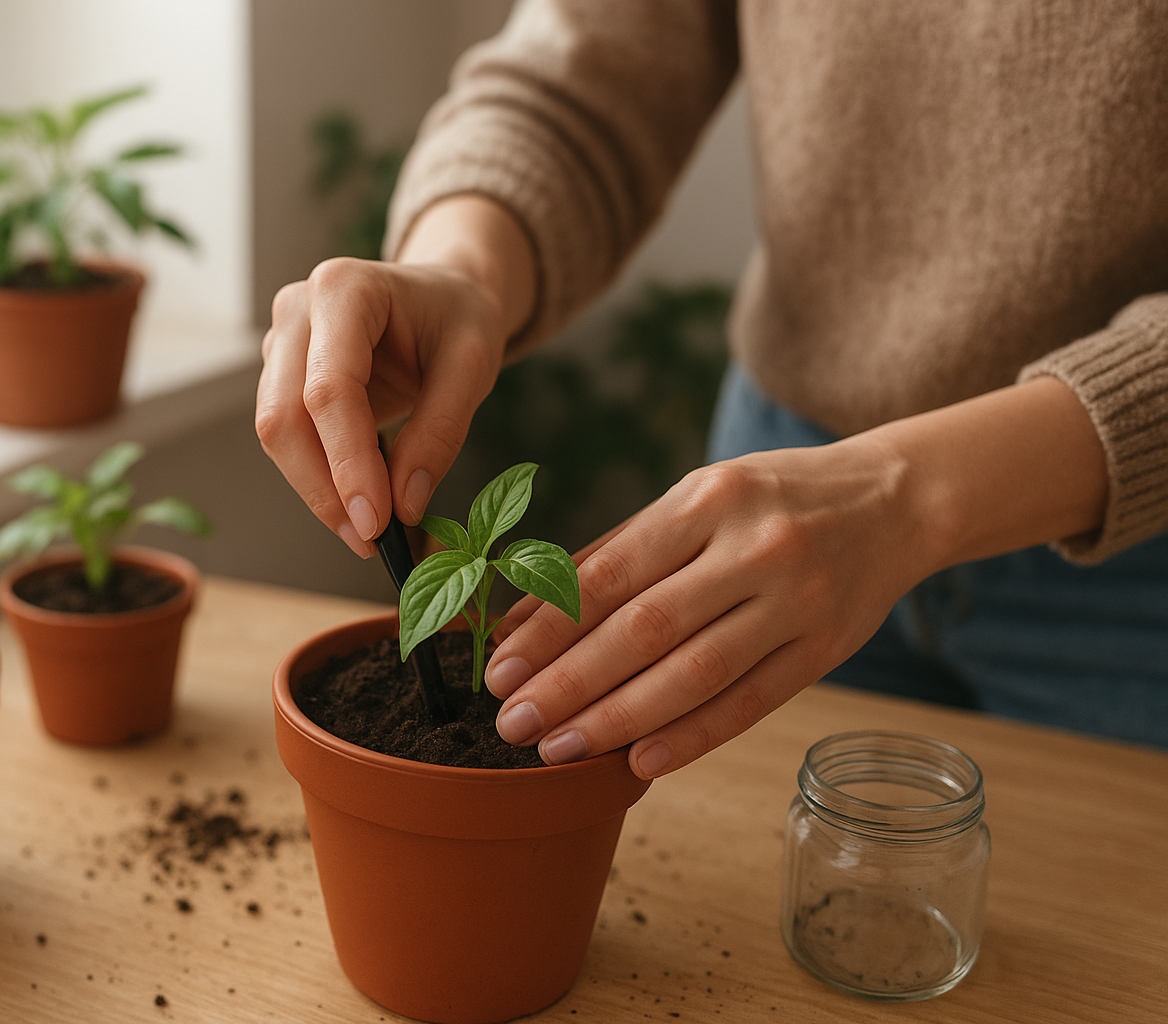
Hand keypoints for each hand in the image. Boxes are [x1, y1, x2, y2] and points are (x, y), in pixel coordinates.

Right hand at [255, 196, 535, 555]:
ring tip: (368, 531)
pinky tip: (356, 503)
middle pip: (284, 416)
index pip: (330, 389)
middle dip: (324, 488)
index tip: (375, 522)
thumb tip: (403, 505)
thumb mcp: (473, 365)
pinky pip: (288, 438)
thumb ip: (440, 432)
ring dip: (316, 491)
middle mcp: (297, 310)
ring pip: (276, 433)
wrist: (441, 297)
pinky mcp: (280, 376)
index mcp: (344, 289)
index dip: (347, 462)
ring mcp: (280, 343)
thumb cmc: (457, 319)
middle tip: (370, 540)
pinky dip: (318, 478)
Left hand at [484, 376, 1107, 778]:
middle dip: (570, 683)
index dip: (548, 629)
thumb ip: (611, 555)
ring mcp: (796, 601)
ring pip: (694, 673)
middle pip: (645, 629)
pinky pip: (750, 702)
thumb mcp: (693, 501)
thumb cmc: (767, 500)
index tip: (499, 670)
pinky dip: (693, 736)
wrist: (894, 499)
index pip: (610, 574)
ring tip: (560, 749)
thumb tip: (522, 614)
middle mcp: (752, 547)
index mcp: (706, 499)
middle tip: (513, 723)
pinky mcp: (826, 649)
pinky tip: (640, 762)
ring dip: (618, 718)